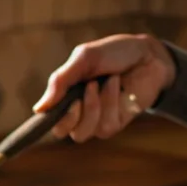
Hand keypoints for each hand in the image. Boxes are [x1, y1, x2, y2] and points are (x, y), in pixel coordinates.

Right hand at [33, 34, 176, 142]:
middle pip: (61, 132)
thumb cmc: (113, 54)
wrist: (147, 54)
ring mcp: (97, 120)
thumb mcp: (83, 59)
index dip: (43, 121)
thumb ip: (60, 81)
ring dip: (93, 105)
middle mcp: (78, 111)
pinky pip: (105, 126)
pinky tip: (116, 85)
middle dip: (69, 116)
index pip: (47, 119)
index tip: (50, 108)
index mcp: (65, 95)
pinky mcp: (115, 124)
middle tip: (77, 97)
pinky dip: (110, 102)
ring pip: (83, 132)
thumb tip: (39, 109)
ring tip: (101, 82)